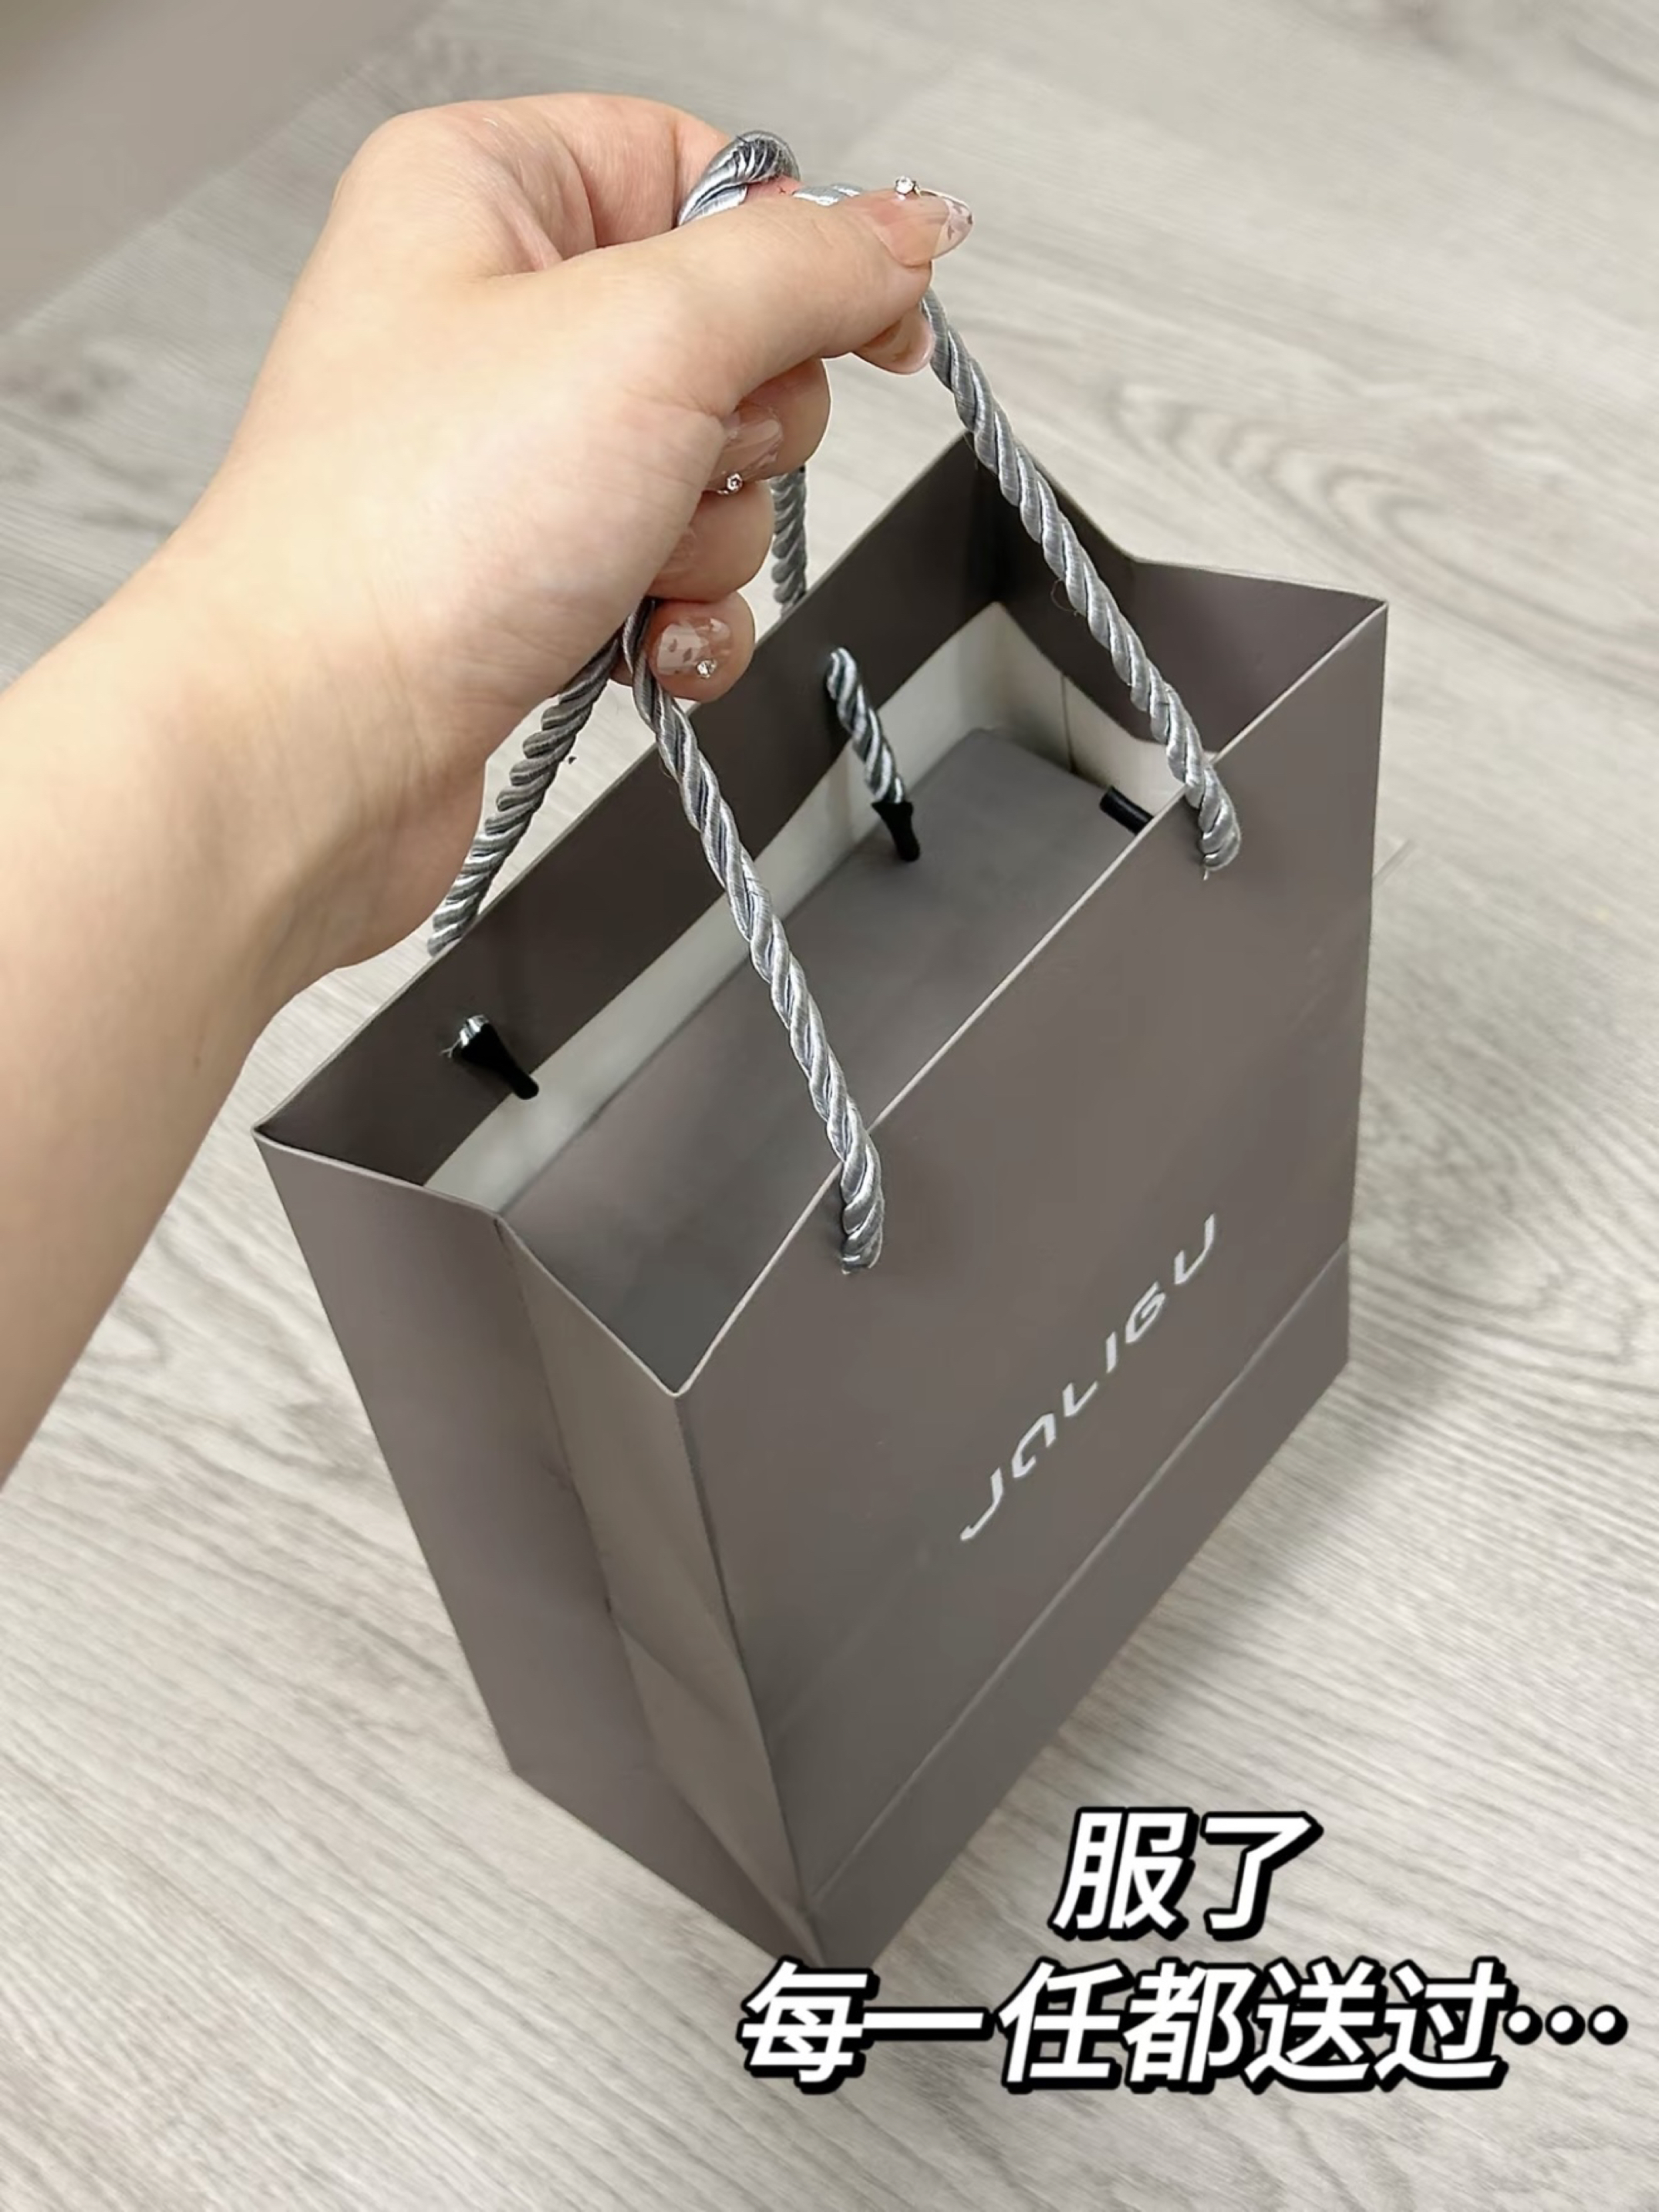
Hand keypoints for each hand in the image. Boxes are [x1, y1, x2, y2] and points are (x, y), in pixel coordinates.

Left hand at [139, 94, 971, 988]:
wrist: (320, 739)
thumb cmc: (414, 529)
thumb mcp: (655, 335)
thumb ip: (806, 267)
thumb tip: (904, 232)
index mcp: (487, 192)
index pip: (703, 170)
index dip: (796, 251)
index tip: (866, 319)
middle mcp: (490, 315)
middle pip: (729, 339)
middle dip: (736, 431)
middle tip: (669, 458)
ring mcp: (511, 459)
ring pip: (712, 479)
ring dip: (703, 544)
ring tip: (616, 565)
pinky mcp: (529, 577)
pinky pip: (674, 581)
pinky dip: (677, 624)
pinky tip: (632, 644)